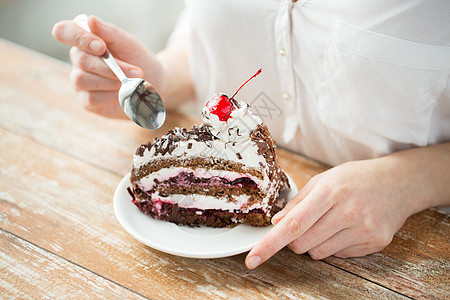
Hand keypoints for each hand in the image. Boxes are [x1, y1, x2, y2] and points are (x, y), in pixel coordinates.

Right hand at [52, 15, 163, 117]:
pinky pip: (91, 98)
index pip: (64, 31)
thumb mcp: (128, 42)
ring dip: (111, 81)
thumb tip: (91, 20)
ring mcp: (80, 81)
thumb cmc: (138, 60)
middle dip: (110, 67)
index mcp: (84, 40)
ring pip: (83, 80)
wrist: (154, 83)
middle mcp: (78, 61)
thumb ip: (109, 32)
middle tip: (135, 71)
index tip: (101, 47)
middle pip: (81, 60)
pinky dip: (111, 96)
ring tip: (131, 82)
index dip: (78, 38)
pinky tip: (123, 94)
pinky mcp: (86, 101)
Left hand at [245, 157, 420, 268]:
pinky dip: (335, 245)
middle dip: (295, 239)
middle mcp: (347, 213)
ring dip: (315, 243)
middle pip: (302, 244)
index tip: (252, 258)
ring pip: (318, 253)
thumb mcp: (324, 179)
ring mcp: (363, 230)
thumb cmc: (356, 178)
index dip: (269, 244)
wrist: (399, 182)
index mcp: (330, 193)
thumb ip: (298, 202)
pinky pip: (339, 256)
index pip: (293, 225)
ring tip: (330, 223)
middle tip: (307, 223)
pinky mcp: (374, 243)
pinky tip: (347, 228)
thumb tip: (276, 223)